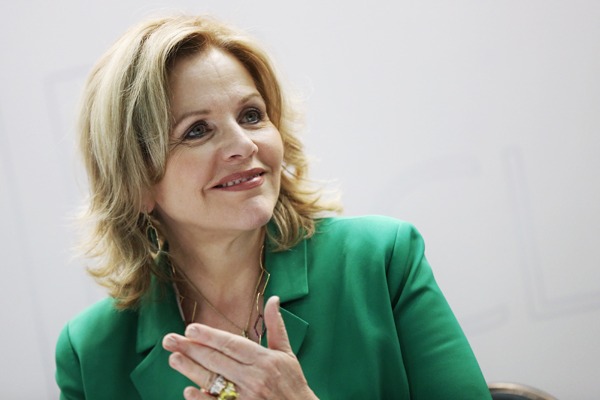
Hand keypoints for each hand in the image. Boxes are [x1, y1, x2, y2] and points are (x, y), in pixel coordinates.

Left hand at [162, 296, 317, 399]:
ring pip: (212, 381)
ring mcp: (246, 398)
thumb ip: (276, 326)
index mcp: (265, 360)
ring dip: (190, 370)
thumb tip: (273, 299)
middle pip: (216, 360)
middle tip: (170, 340)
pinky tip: (188, 390)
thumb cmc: (293, 383)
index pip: (231, 344)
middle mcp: (254, 378)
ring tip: (174, 359)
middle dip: (191, 349)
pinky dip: (202, 398)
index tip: (190, 329)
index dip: (209, 336)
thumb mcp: (287, 353)